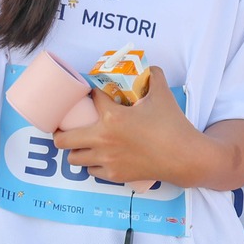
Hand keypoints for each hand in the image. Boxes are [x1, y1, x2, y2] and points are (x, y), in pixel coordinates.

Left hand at [54, 67, 197, 186]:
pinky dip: (91, 164)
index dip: (91, 94)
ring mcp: (107, 160)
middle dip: (59, 131)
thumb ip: (154, 77)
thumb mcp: (162, 95)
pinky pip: (91, 171)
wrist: (184, 157)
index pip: (91, 99)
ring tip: (80, 143)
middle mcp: (103, 140)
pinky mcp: (114, 175)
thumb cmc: (172, 125)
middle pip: (63, 140)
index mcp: (111, 117)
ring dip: (75, 149)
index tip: (93, 95)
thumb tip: (150, 68)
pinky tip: (97, 157)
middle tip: (63, 126)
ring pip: (73, 159)